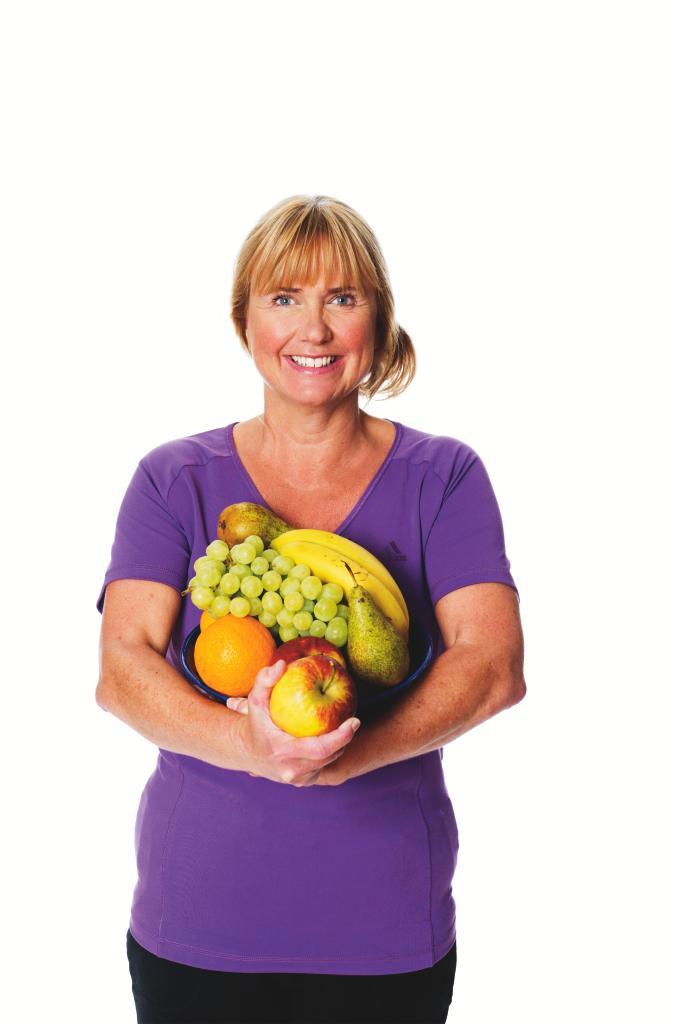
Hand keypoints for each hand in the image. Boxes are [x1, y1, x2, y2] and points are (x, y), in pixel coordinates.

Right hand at [228, 659, 360, 785]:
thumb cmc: (255, 721)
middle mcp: (290, 770)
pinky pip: (324, 767)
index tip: (354, 720)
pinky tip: (333, 738)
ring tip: (344, 727)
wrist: (246, 751)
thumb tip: (282, 665)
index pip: (320, 748)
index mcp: (282, 751)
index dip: (341, 737)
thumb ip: (265, 679)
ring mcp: (298, 779)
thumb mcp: (255, 699)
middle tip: (354, 720)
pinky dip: (331, 753)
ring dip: (339, 745)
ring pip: (329, 762)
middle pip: (329, 756)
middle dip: (345, 739)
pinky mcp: (303, 782)